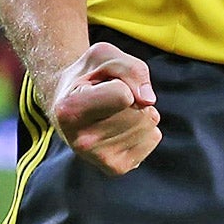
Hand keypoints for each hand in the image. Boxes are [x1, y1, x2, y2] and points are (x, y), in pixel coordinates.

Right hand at [45, 40, 161, 176]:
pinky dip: (145, 127)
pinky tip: (121, 126)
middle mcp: (81, 141)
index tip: (100, 85)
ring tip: (114, 110)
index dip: (121, 82)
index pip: (123, 96)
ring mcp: (99, 159)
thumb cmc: (89, 76)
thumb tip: (148, 100)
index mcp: (69, 111)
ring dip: (140, 110)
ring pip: (148, 124)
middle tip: (108, 97)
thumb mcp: (103, 55)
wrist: (71, 106)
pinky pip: (153, 137)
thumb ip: (129, 68)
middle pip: (139, 110)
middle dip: (133, 95)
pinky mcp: (116, 168)